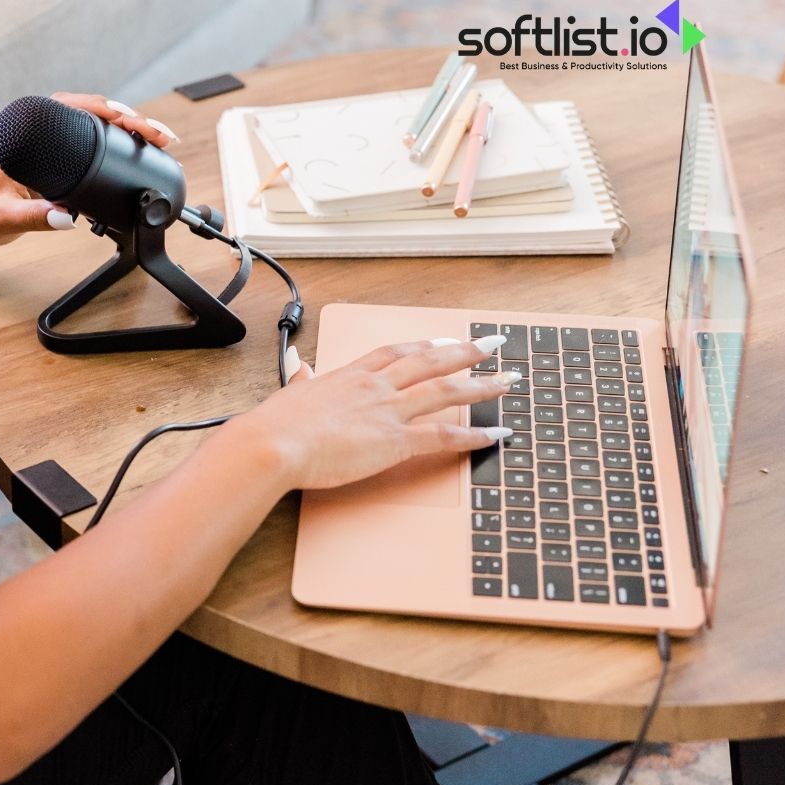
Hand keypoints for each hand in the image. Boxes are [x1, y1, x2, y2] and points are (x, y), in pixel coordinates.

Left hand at [0, 92, 179, 269]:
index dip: (105, 109)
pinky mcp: (55, 164)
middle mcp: (37, 133)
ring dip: (127, 131)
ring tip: (157, 140)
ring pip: (95, 129)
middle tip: (158, 134)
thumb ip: (33, 219)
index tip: (131, 120)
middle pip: (91, 114)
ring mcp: (48, 147)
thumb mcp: (3, 219)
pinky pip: (92, 146)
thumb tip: (65, 218)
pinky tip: (138, 154)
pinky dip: (117, 147)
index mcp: (22, 133)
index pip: (69, 107)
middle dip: (129, 119)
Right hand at [245, 336, 515, 490]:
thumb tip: (300, 365)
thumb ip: (302, 378)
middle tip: (494, 344)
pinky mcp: (395, 440)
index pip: (396, 353)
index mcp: (350, 374)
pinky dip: (474, 435)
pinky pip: (444, 435)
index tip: (444, 341)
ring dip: (483, 384)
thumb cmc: (277, 424)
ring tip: (509, 380)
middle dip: (466, 351)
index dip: (424, 346)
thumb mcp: (292, 392)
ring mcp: (389, 410)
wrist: (274, 443)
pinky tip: (496, 434)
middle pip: (431, 361)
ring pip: (447, 391)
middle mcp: (376, 386)